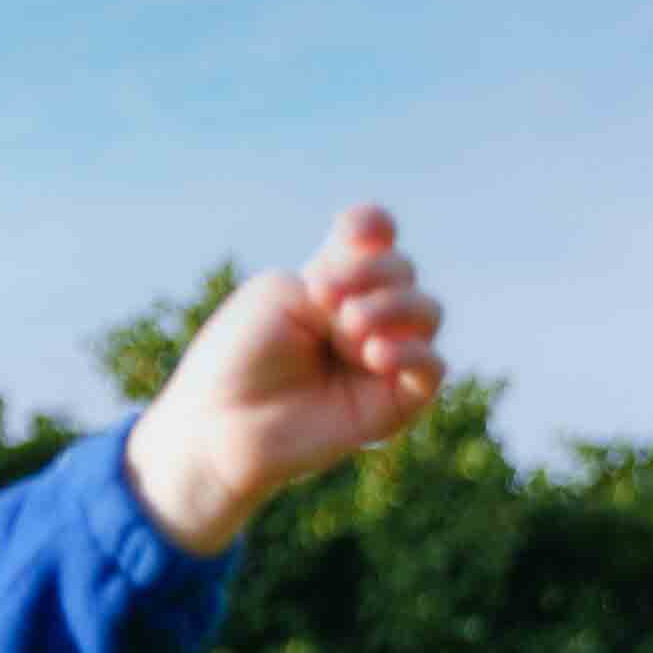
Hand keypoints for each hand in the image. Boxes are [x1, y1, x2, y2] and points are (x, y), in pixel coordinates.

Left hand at [124, 206, 442, 559]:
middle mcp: (362, 315)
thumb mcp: (283, 294)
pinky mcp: (394, 404)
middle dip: (371, 272)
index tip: (352, 232)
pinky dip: (412, 353)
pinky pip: (432, 369)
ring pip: (426, 313)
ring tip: (350, 324)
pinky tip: (376, 354)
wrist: (220, 426)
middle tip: (324, 295)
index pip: (374, 240)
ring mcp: (381, 358)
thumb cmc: (239, 357)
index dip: (374, 227)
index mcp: (332, 282)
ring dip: (394, 306)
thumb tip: (383, 303)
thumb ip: (340, 276)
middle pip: (402, 271)